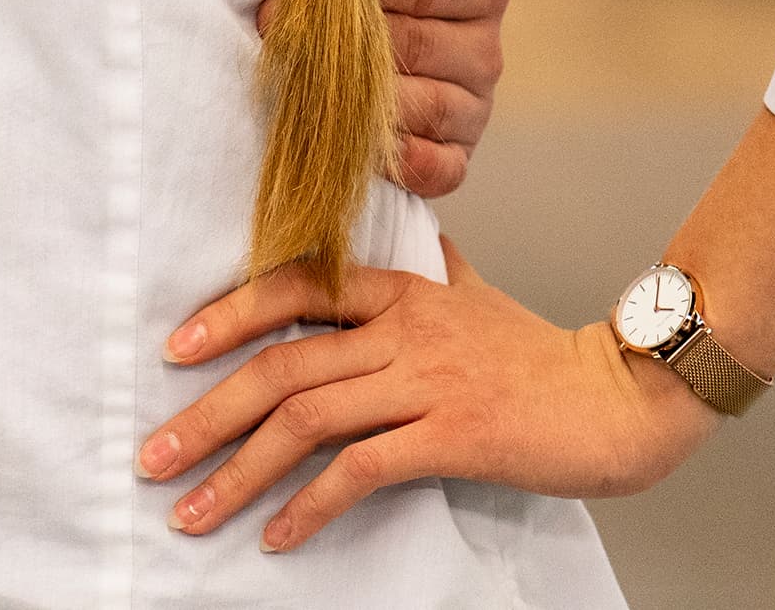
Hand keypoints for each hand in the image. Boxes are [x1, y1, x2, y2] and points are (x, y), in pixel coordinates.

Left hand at [136, 240, 711, 550]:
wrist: (623, 399)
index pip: (291, 289)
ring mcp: (427, 381)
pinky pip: (361, 470)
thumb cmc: (542, 354)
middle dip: (206, 415)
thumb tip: (405, 240)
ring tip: (191, 511)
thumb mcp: (473, 295)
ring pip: (307, 421)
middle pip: (281, 366)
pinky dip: (309, 505)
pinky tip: (276, 534)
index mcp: (400, 290)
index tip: (173, 352)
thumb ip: (427, 271)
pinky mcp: (453, 435)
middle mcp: (403, 328)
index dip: (225, 317)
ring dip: (238, 472)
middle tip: (152, 455)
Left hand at [257, 0, 506, 198]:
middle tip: (281, 46)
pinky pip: (441, 168)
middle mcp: (486, 46)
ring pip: (427, 107)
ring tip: (305, 93)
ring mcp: (478, 104)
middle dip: (341, 48)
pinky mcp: (460, 151)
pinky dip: (400, 163)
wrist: (393, 28)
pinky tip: (359, 150)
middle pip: (415, 46)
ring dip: (361, 103)